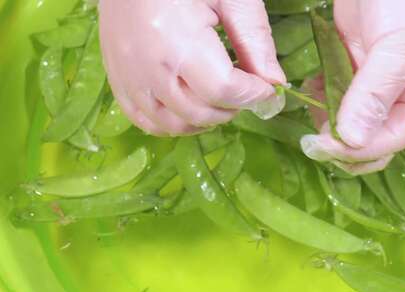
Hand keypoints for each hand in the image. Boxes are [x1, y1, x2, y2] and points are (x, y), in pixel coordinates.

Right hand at [99, 0, 284, 135]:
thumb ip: (254, 39)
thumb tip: (274, 83)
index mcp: (177, 40)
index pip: (222, 90)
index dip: (252, 95)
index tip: (265, 88)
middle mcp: (148, 66)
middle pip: (200, 112)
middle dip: (232, 108)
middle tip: (245, 91)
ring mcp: (127, 76)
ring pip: (172, 125)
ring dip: (204, 121)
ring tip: (220, 101)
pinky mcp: (116, 77)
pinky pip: (143, 120)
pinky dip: (172, 124)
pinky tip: (190, 110)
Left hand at [301, 0, 404, 174]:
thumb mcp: (401, 49)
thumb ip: (376, 94)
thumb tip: (352, 142)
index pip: (390, 142)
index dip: (358, 151)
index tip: (324, 146)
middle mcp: (396, 100)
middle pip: (366, 139)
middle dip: (340, 143)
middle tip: (311, 138)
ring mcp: (369, 84)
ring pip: (344, 120)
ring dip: (325, 121)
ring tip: (311, 105)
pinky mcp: (348, 65)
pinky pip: (331, 94)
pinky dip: (319, 96)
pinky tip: (309, 88)